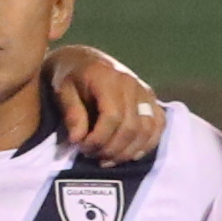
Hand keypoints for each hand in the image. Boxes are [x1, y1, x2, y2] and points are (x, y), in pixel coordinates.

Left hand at [46, 44, 167, 161]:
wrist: (84, 60)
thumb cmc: (70, 76)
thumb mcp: (63, 90)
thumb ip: (72, 114)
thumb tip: (77, 140)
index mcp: (108, 79)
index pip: (112, 116)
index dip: (99, 138)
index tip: (82, 148)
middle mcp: (132, 84)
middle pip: (131, 126)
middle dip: (111, 148)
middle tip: (92, 156)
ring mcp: (145, 91)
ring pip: (147, 129)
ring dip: (128, 151)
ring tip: (107, 159)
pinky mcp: (151, 99)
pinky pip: (159, 125)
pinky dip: (147, 143)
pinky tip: (130, 155)